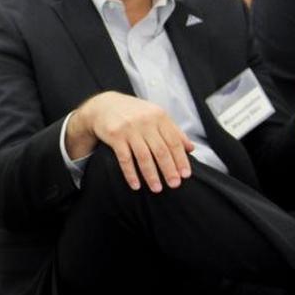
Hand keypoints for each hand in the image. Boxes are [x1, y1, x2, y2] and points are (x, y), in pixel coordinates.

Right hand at [65, 91, 194, 191]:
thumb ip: (173, 131)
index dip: (181, 159)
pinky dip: (131, 174)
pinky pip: (125, 159)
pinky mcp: (115, 136)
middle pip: (161, 150)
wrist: (104, 105)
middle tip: (174, 184)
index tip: (185, 175)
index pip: (174, 141)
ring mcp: (129, 129)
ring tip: (157, 188)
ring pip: (144, 156)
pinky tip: (136, 185)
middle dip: (169, 170)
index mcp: (159, 116)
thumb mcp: (155, 115)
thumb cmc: (134, 113)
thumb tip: (190, 148)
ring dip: (151, 175)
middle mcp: (145, 122)